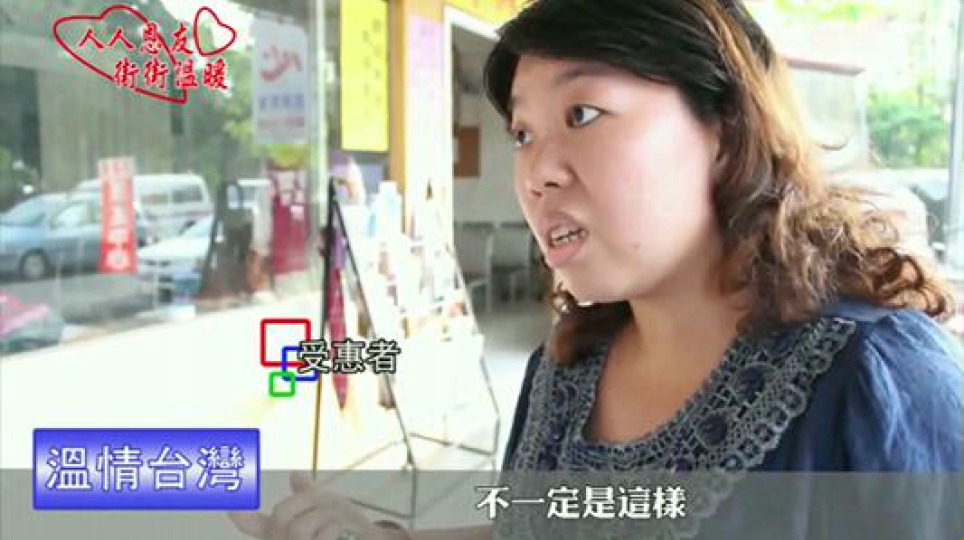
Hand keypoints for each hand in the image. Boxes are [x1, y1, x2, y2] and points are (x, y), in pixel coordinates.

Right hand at [229, 472, 394, 539]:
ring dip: (326, 519)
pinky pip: (320, 538)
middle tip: (329, 506)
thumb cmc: (346, 531)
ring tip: (340, 526)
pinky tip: (344, 535)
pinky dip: (335, 530)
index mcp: (283, 533)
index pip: (256, 525)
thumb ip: (307, 494)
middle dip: (308, 503)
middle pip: (282, 516)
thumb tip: (294, 474)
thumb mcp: (328, 507)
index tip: (229, 509)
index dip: (241, 517)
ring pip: (299, 529)